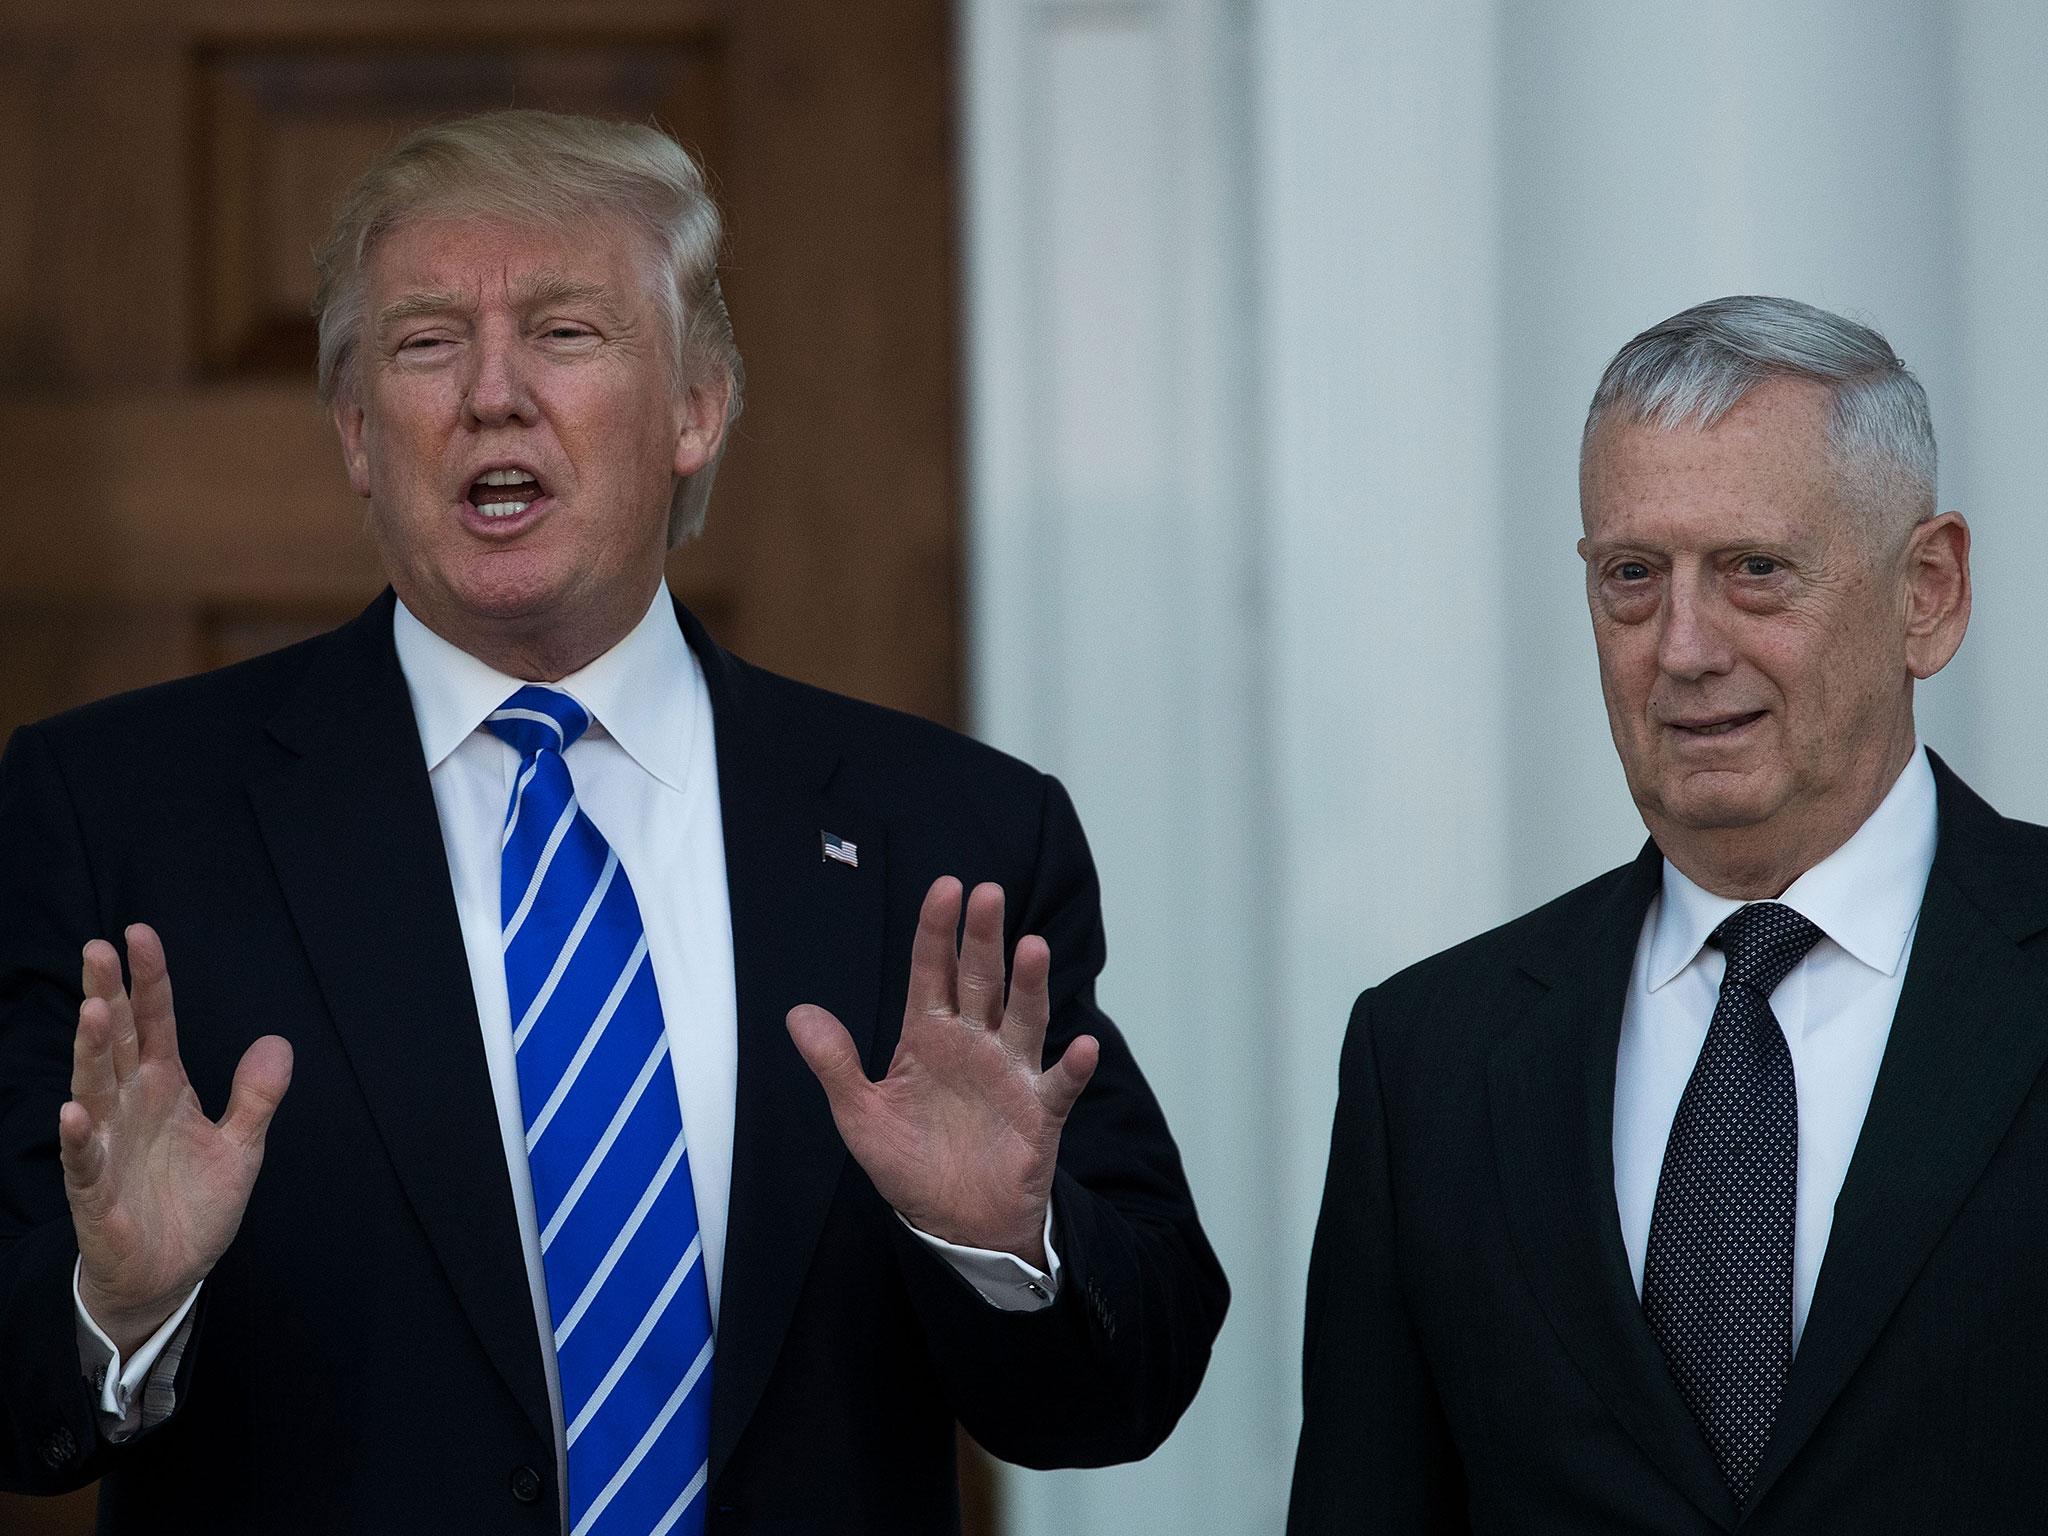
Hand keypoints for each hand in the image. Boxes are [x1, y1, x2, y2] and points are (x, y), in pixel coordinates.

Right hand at [60, 924, 292, 1356]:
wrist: (169, 1276)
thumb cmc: (194, 1206)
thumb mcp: (241, 1146)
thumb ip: (256, 1095)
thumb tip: (277, 1041)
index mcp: (164, 1089)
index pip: (154, 1024)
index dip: (150, 981)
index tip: (139, 934)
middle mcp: (129, 1108)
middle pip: (116, 1042)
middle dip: (108, 996)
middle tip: (98, 949)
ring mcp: (108, 1147)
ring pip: (93, 1090)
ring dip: (91, 1053)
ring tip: (95, 1011)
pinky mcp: (96, 1194)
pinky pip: (82, 1162)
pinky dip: (77, 1138)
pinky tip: (73, 1113)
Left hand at [787, 878, 1098, 1266]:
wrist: (954, 1224)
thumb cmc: (909, 1163)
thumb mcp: (860, 1116)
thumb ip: (835, 1064)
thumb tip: (797, 1013)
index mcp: (930, 1036)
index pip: (933, 972)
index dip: (937, 932)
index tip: (944, 887)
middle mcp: (975, 1043)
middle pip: (983, 980)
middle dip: (984, 938)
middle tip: (987, 894)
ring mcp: (1011, 1074)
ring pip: (1024, 1018)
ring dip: (1031, 984)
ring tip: (1033, 946)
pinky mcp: (1041, 1113)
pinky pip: (1060, 1086)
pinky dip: (1073, 1067)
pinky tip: (1082, 1046)